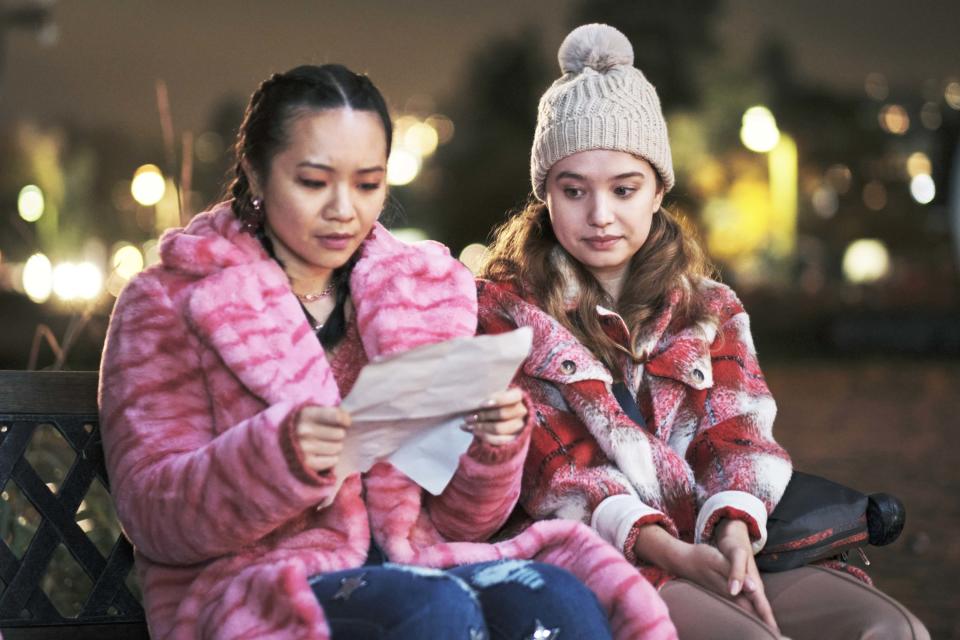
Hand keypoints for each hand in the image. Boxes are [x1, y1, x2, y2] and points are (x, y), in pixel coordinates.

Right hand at [294, 405, 350, 472]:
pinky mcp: (307, 463)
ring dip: (334, 448)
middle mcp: (303, 430)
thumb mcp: (312, 413)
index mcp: (306, 414)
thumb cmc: (304, 427)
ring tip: (323, 446)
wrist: (279, 446)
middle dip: (338, 435)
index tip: (344, 423)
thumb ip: (330, 412)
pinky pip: (333, 460)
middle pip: (340, 433)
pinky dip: (330, 459)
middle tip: (328, 436)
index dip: (345, 420)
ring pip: (337, 448)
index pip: (337, 416)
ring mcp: (304, 448)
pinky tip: (321, 455)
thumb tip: (349, 419)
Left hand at [461, 387, 526, 445]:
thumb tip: (471, 402)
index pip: (512, 397)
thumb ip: (486, 398)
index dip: (498, 400)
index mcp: (518, 397)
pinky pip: (499, 440)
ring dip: (481, 427)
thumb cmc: (495, 404)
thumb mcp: (493, 397)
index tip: (482, 404)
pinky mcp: (516, 439)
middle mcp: (522, 411)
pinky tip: (474, 432)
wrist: (505, 419)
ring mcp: (520, 426)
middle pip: (503, 414)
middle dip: (483, 416)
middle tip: (468, 417)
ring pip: (500, 428)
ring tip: (468, 425)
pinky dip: (485, 436)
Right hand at [633, 523, 778, 632]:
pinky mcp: (722, 594)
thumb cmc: (701, 557)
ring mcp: (726, 596)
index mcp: (733, 589)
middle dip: (763, 624)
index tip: (775, 631)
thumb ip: (735, 573)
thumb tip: (752, 588)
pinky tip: (751, 618)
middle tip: (777, 636)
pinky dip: (748, 614)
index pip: (755, 606)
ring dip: (756, 620)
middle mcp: (731, 596)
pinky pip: (738, 607)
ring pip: (745, 611)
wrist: (682, 560)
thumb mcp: (718, 561)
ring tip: (768, 631)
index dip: (767, 618)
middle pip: (751, 613)